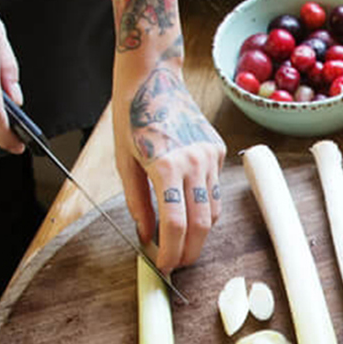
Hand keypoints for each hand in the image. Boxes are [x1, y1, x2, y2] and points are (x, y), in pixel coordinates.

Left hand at [113, 45, 225, 269]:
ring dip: (198, 231)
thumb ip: (137, 203)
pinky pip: (214, 189)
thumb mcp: (124, 162)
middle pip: (201, 224)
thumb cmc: (132, 116)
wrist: (154, 77)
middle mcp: (195, 162)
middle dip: (190, 251)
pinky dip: (203, 205)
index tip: (163, 266)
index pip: (175, 224)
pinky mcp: (218, 150)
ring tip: (180, 240)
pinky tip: (186, 204)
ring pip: (213, 210)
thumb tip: (146, 236)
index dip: (170, 252)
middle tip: (176, 264)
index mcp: (166, 166)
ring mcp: (211, 156)